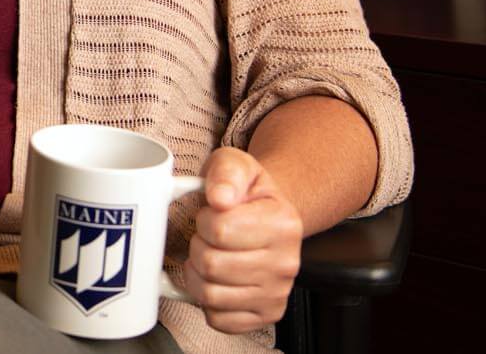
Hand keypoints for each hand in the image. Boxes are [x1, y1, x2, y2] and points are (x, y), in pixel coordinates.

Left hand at [184, 147, 302, 334]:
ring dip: (197, 274)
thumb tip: (219, 197)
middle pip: (211, 264)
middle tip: (209, 237)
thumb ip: (225, 172)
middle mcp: (287, 263)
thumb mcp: (235, 165)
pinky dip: (206, 302)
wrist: (263, 213)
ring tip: (211, 255)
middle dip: (198, 246)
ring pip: (210, 295)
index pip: (219, 229)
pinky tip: (217, 280)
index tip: (213, 214)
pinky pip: (218, 319)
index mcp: (284, 223)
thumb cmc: (244, 192)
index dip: (204, 219)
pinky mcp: (265, 315)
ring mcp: (277, 293)